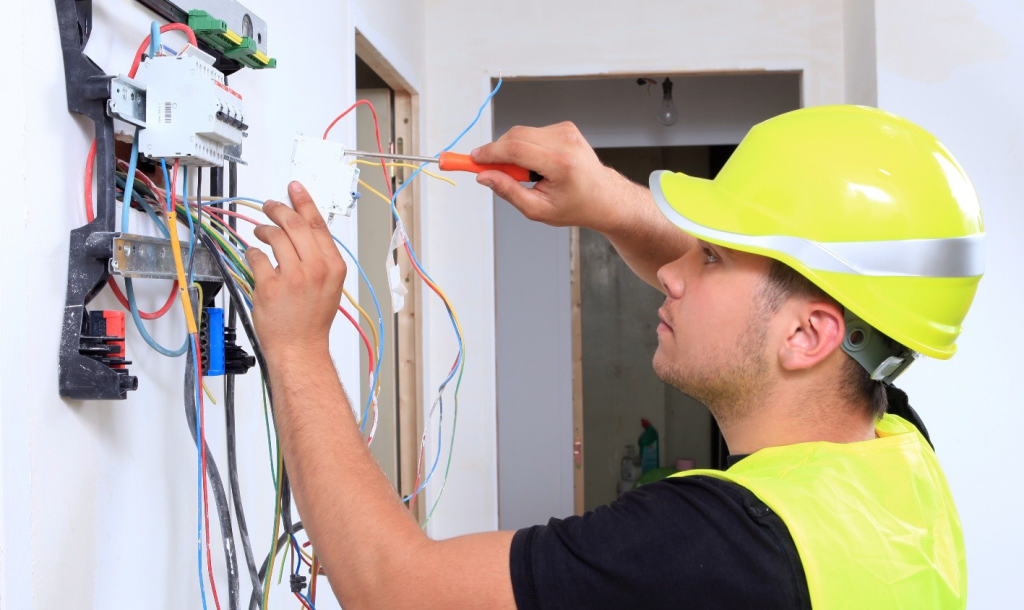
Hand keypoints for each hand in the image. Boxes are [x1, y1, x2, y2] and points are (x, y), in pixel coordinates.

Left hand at [245, 182, 346, 359]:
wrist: (300, 348)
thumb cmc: (313, 319)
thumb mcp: (330, 284)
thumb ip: (320, 257)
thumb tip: (302, 229)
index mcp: (333, 266)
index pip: (317, 224)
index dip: (304, 201)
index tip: (295, 188)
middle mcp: (315, 269)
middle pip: (294, 224)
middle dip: (279, 210)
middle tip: (270, 206)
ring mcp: (292, 277)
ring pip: (274, 236)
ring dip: (264, 230)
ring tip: (261, 233)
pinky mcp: (269, 286)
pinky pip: (257, 257)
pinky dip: (253, 253)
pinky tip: (254, 256)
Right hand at [471, 121, 633, 231]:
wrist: (604, 196)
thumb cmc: (575, 206)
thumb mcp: (538, 209)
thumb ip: (508, 191)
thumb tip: (484, 176)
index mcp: (561, 164)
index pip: (515, 149)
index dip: (489, 153)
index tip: (473, 159)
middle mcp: (565, 142)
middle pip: (515, 136)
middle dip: (496, 151)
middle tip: (488, 169)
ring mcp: (567, 131)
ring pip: (522, 133)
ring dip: (513, 151)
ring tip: (525, 174)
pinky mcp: (565, 127)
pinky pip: (533, 132)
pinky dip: (526, 147)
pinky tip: (536, 164)